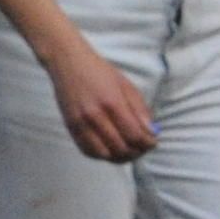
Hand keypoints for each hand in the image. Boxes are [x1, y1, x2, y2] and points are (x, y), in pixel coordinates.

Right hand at [38, 28, 157, 163]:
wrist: (67, 62)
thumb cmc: (99, 71)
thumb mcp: (126, 86)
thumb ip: (140, 110)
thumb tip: (152, 133)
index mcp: (112, 103)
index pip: (134, 136)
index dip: (147, 144)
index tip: (152, 142)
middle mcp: (94, 116)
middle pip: (121, 148)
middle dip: (137, 152)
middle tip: (142, 147)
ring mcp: (80, 123)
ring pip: (104, 154)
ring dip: (120, 157)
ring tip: (128, 149)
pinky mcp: (69, 126)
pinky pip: (87, 151)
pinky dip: (102, 155)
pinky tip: (110, 148)